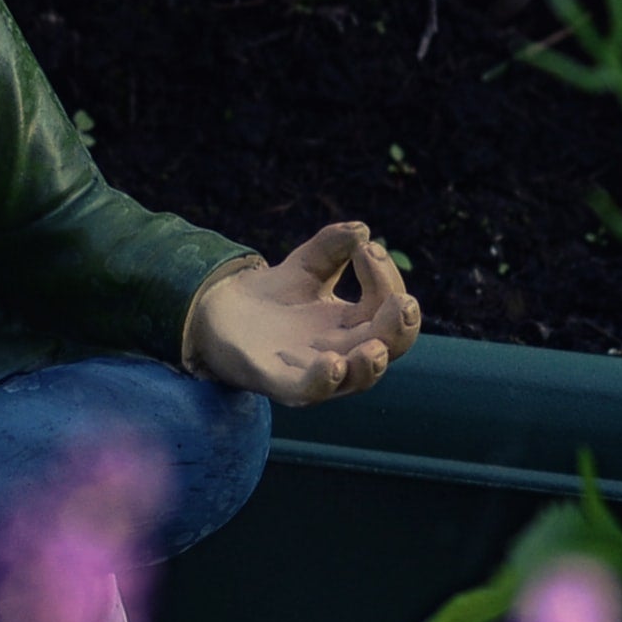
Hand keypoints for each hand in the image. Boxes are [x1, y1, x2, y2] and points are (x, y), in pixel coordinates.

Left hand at [187, 220, 420, 404]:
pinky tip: (331, 362)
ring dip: (370, 365)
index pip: (388, 305)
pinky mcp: (280, 383)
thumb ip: (330, 247)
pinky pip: (309, 391)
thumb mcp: (304, 265)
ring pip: (357, 379)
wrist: (218, 313)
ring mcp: (314, 372)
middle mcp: (343, 351)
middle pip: (388, 346)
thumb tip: (360, 230)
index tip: (366, 249)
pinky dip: (323, 381)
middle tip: (403, 302)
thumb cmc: (273, 297)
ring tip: (374, 346)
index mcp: (354, 323)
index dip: (386, 278)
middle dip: (400, 326)